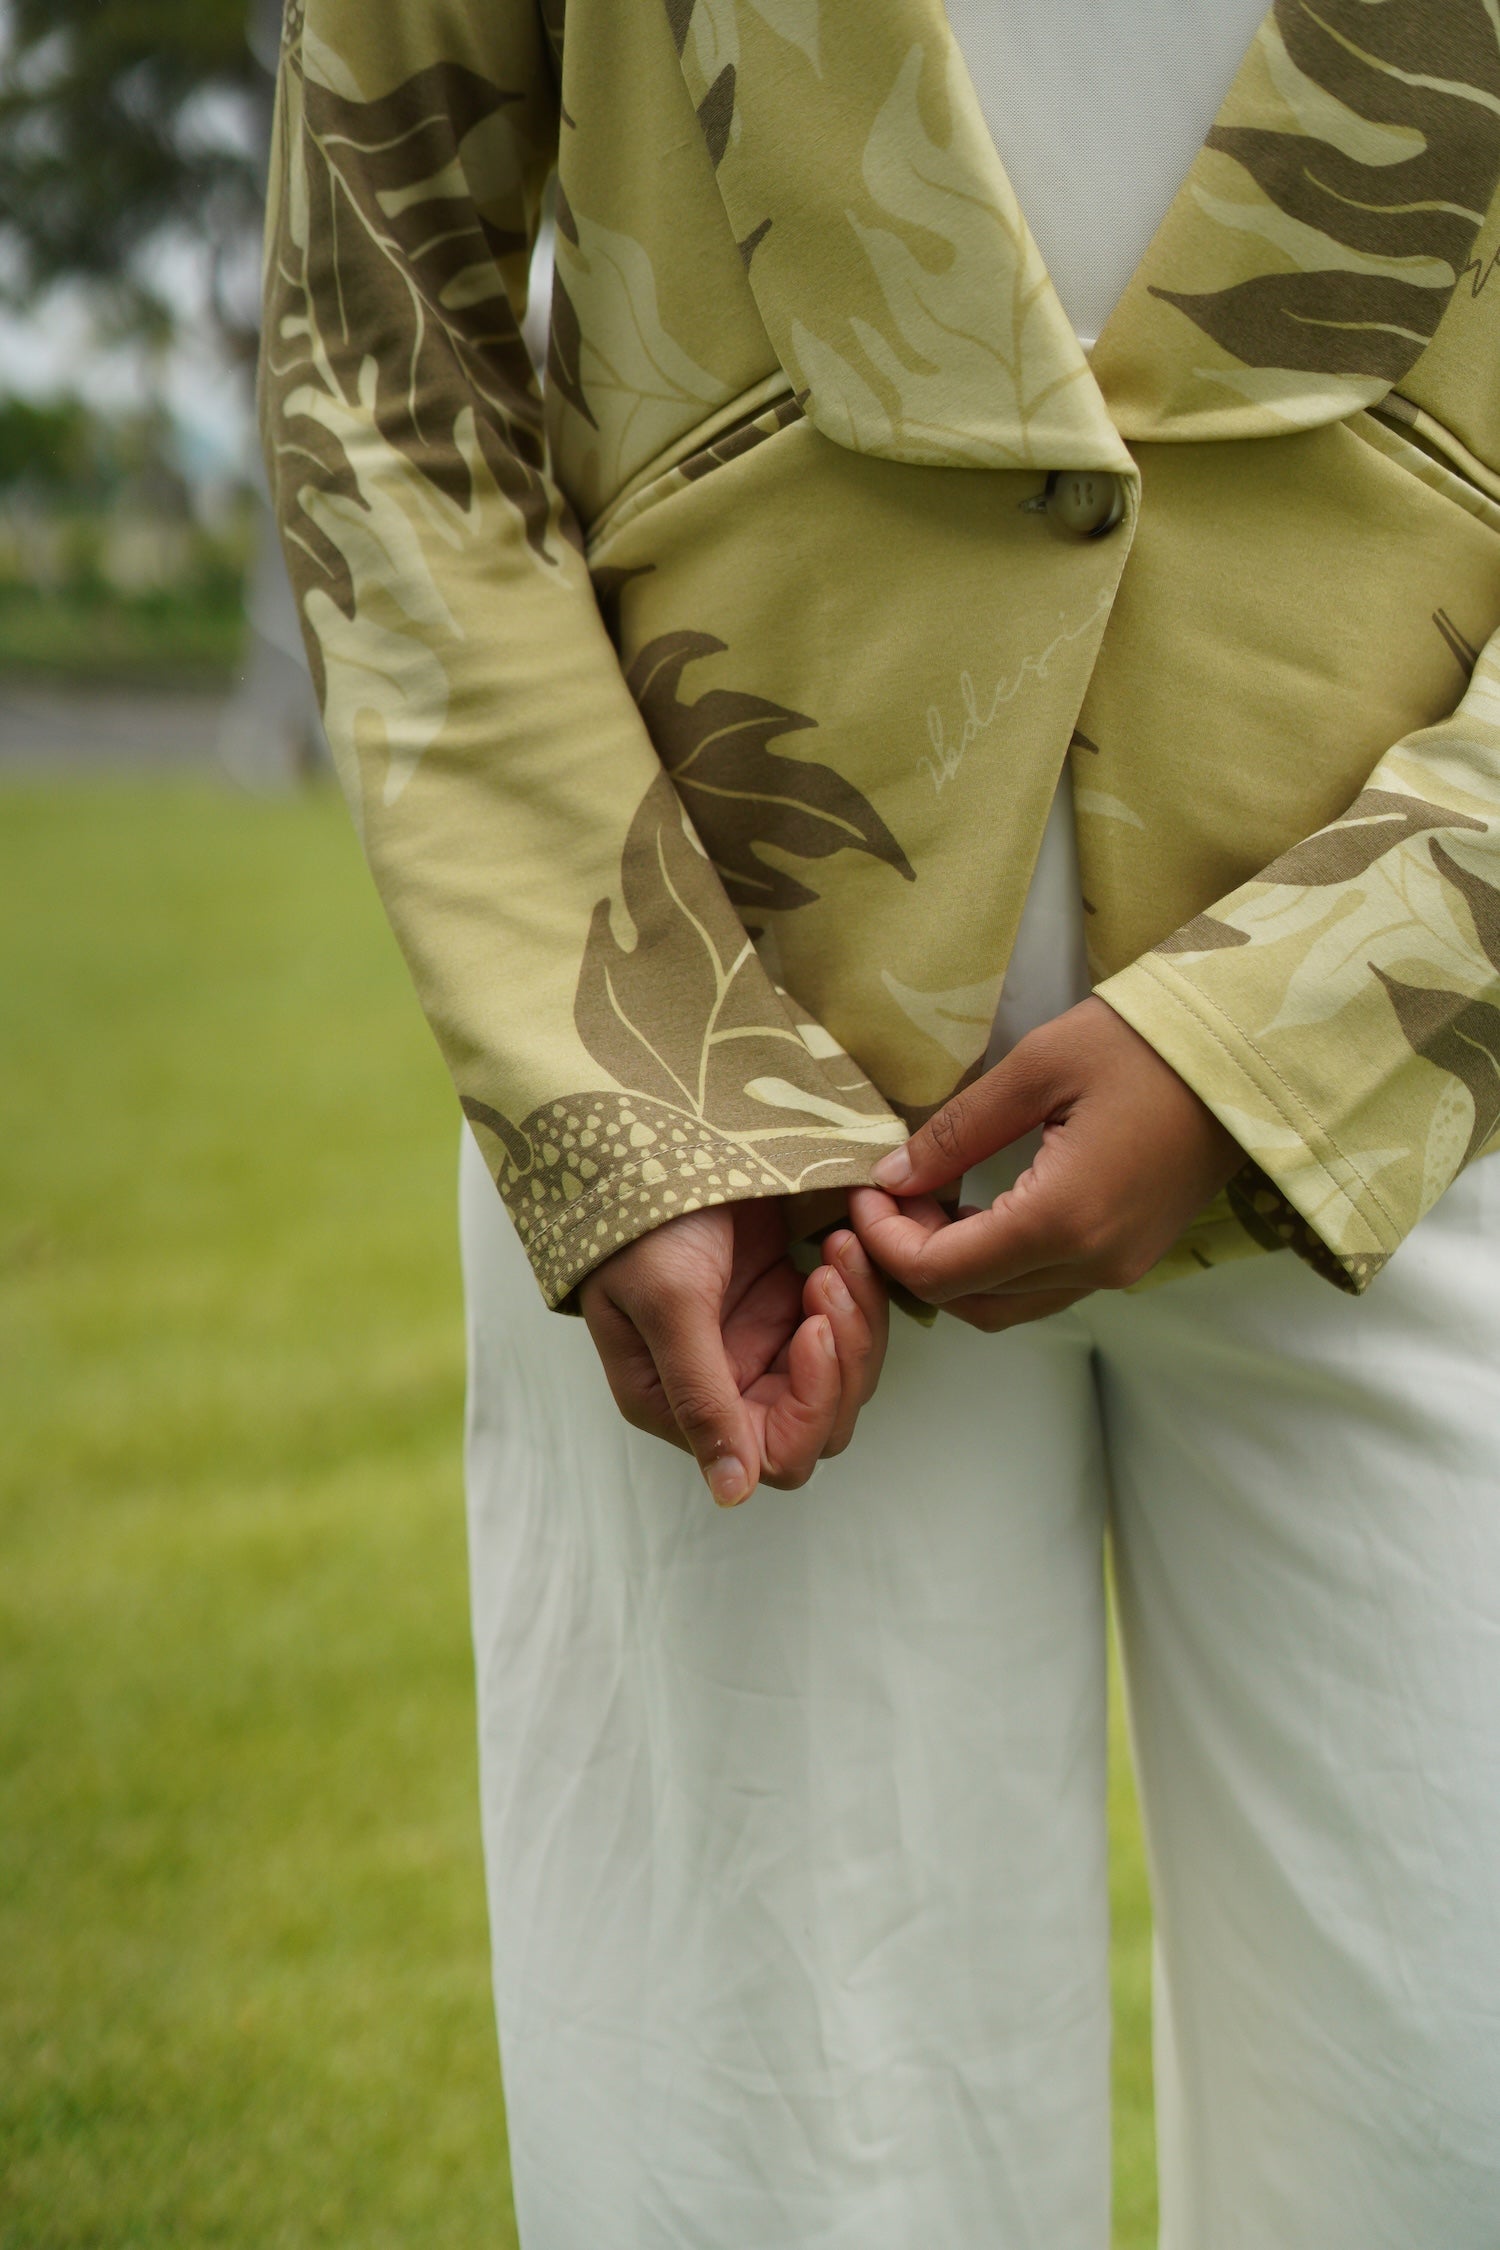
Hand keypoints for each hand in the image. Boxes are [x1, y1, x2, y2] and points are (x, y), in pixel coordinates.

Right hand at [578, 1198, 888, 1504]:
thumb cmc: (642, 1215)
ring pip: (846, 1373)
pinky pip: (850, 1323)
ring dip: (856, 1315)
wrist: (654, 1128)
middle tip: (829, 1273)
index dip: (811, 1403)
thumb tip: (732, 1494)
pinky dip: (858, 1287)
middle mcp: (722, 1387)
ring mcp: (759, 1345)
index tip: (816, 1325)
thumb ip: (701, 1398)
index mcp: (676, 1403)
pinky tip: (839, 1239)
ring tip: (836, 1249)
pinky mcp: (787, 1303)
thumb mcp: (669, 1301)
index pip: (775, 1455)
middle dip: (843, 1354)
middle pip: (823, 1420)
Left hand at [848, 996, 1242, 1331]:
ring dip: (955, 1267)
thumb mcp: (1036, 1068)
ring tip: (931, 1197)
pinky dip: (997, 1263)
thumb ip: (955, 1132)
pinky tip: (979, 1206)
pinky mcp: (1131, 1259)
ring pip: (1005, 1304)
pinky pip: (1044, 1286)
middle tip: (891, 1193)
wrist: (1246, 1055)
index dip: (884, 1241)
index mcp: (1063, 1220)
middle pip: (967, 1301)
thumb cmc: (1145, 1045)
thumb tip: (892, 1177)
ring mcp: (1118, 1270)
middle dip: (912, 1256)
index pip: (940, 1274)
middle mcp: (1093, 1264)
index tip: (866, 1190)